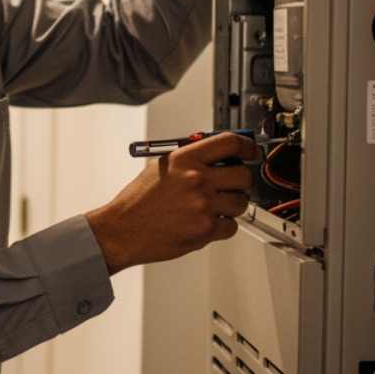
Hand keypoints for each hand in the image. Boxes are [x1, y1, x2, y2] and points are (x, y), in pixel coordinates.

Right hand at [85, 132, 257, 272]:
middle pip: (243, 175)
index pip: (230, 143)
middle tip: (235, 184)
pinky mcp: (205, 230)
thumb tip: (218, 156)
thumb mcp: (161, 167)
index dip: (248, 146)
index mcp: (185, 159)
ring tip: (214, 207)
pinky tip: (206, 222)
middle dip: (242, 181)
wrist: (122, 230)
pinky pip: (232, 226)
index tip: (252, 152)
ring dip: (233, 205)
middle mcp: (196, 179)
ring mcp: (203, 205)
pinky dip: (223, 226)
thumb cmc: (137, 201)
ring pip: (241, 202)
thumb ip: (190, 159)